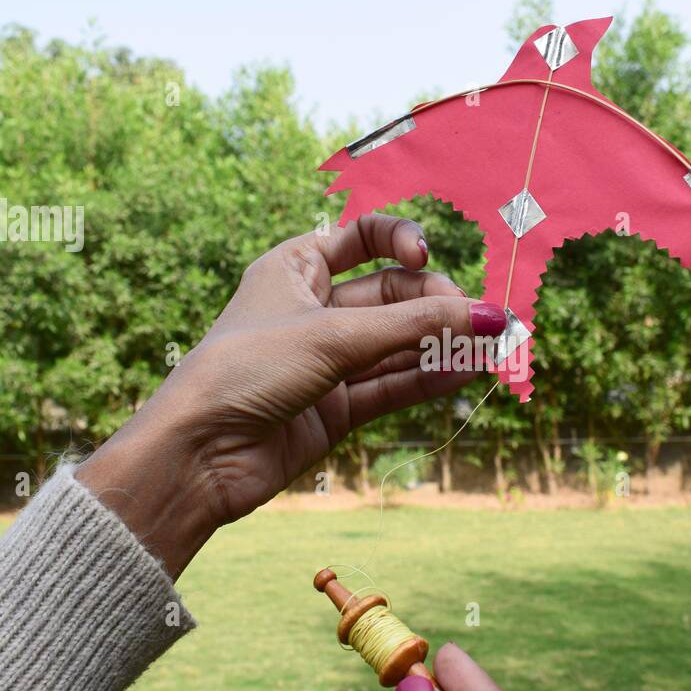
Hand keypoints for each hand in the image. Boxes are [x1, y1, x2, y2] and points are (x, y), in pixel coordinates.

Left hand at [76, 214, 507, 577]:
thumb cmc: (246, 371)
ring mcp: (325, 362)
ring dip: (442, 345)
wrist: (198, 454)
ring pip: (397, 345)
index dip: (401, 241)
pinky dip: (427, 380)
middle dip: (437, 304)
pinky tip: (466, 374)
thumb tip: (490, 315)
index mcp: (296, 267)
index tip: (424, 257)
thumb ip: (416, 326)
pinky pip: (392, 386)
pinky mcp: (334, 409)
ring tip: (492, 348)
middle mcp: (313, 310)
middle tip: (480, 320)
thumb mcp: (334, 336)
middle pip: (392, 295)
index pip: (363, 236)